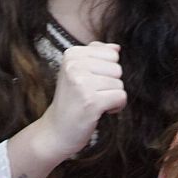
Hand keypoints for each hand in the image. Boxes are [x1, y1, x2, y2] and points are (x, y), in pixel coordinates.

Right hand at [40, 41, 126, 161]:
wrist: (56, 130)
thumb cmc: (70, 101)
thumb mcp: (77, 72)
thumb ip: (96, 56)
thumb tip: (116, 47)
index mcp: (72, 54)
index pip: (111, 54)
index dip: (106, 70)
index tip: (92, 82)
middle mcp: (75, 66)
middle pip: (117, 68)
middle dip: (110, 84)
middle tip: (92, 94)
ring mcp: (82, 83)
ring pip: (119, 84)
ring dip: (112, 97)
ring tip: (94, 103)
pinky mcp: (91, 102)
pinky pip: (121, 97)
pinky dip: (115, 107)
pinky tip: (100, 111)